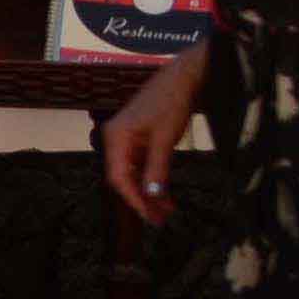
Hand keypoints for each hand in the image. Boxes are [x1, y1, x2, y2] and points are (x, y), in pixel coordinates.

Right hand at [102, 46, 206, 223]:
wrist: (182, 78)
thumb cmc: (171, 104)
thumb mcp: (165, 140)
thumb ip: (157, 169)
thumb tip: (152, 197)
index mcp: (115, 137)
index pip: (118, 178)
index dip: (134, 200)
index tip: (151, 218)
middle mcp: (115, 138)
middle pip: (123, 177)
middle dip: (141, 199)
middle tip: (161, 220)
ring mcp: (126, 137)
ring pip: (132, 172)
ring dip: (148, 191)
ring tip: (168, 210)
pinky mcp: (138, 136)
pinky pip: (140, 163)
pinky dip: (152, 178)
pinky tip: (166, 191)